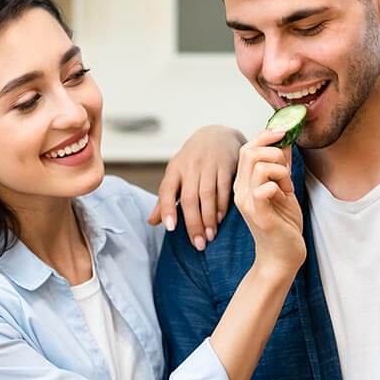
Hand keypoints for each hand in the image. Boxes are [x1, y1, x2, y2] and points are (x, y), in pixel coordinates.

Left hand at [148, 126, 243, 249]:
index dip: (167, 209)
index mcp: (174, 170)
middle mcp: (190, 166)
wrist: (217, 134)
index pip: (167, 190)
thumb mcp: (176, 175)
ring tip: (209, 236)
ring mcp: (209, 165)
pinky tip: (220, 220)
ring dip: (209, 218)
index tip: (170, 228)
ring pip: (207, 195)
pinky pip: (224, 188)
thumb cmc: (192, 161)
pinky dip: (223, 206)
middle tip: (198, 244)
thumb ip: (165, 200)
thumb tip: (152, 222)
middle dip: (193, 223)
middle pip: (189, 198)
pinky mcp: (227, 165)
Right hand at [233, 130, 304, 275]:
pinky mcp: (259, 215)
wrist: (282, 256)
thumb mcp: (283, 189)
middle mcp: (241, 191)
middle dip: (275, 153)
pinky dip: (279, 185)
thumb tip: (285, 142)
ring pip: (259, 167)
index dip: (265, 136)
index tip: (285, 135)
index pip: (247, 149)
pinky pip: (265, 188)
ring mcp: (248, 203)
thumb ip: (281, 167)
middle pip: (250, 152)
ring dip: (280, 171)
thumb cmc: (283, 224)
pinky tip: (285, 195)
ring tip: (286, 186)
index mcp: (244, 183)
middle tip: (287, 170)